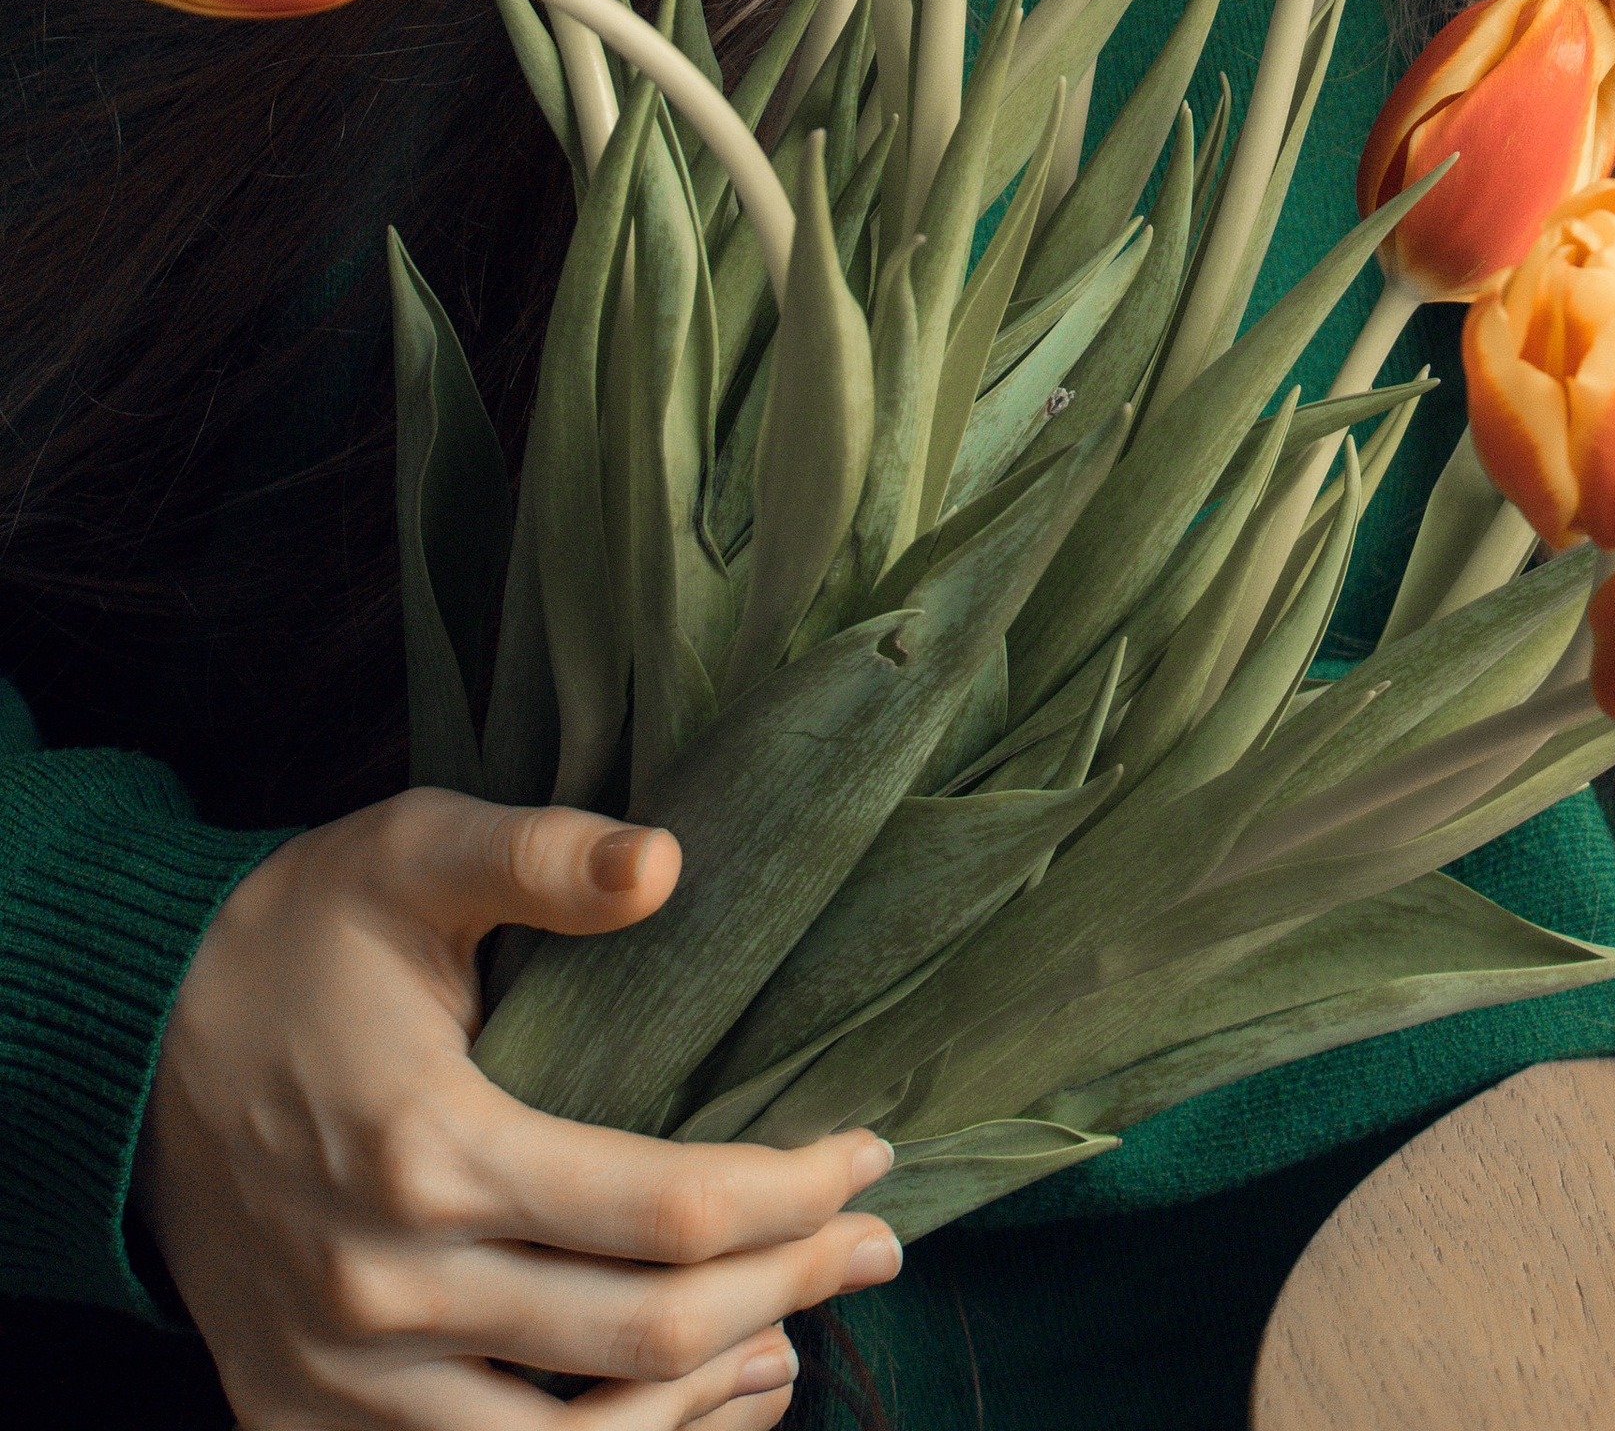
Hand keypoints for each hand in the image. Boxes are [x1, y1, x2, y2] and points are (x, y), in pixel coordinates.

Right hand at [136, 792, 899, 1428]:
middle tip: (877, 1246)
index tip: (871, 1152)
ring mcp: (340, 1384)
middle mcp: (386, 1294)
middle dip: (789, 1292)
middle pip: (644, 1340)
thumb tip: (667, 862)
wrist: (125, 1049)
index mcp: (428, 1152)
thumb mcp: (410, 854)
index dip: (794, 1193)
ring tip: (794, 1347)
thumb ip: (539, 855)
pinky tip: (676, 1414)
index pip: (665, 1211)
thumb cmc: (295, 940)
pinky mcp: (303, 1426)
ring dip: (703, 1408)